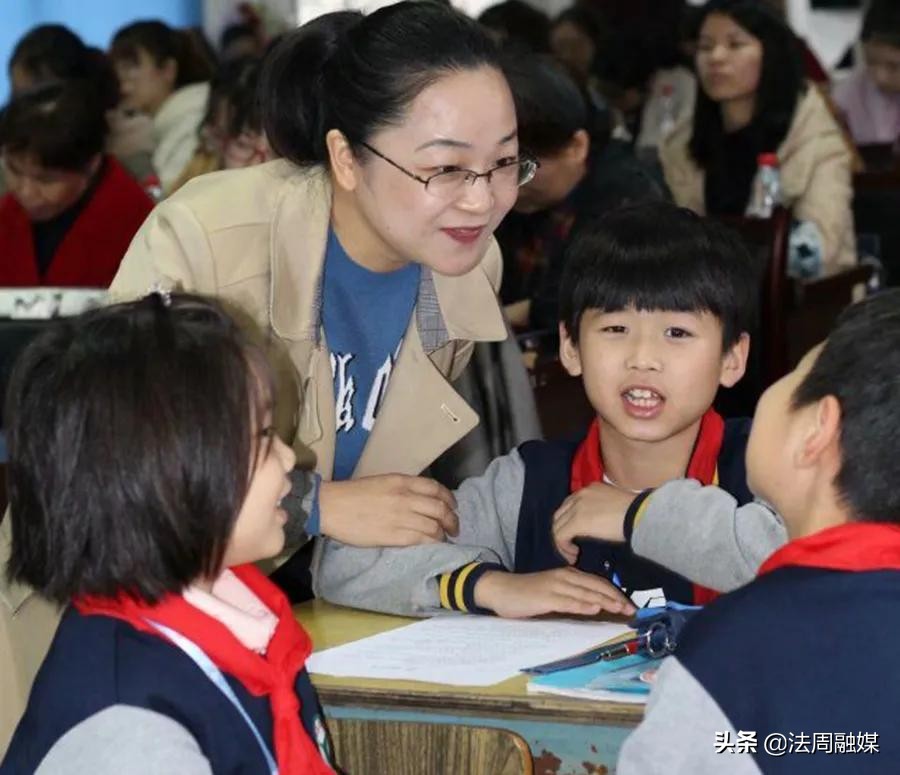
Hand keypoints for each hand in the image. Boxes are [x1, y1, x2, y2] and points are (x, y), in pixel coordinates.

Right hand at [318, 475, 458, 546]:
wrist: (332, 506)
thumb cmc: (353, 494)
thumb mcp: (382, 482)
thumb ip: (403, 488)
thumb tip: (420, 499)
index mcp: (402, 482)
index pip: (436, 489)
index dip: (449, 498)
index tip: (453, 506)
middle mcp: (406, 497)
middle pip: (440, 508)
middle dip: (452, 519)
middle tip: (454, 527)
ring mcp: (401, 517)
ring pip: (435, 526)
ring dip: (444, 534)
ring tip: (445, 539)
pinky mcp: (395, 535)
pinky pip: (422, 540)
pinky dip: (433, 543)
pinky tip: (434, 545)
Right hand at [473, 567, 635, 618]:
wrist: (501, 589)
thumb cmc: (528, 592)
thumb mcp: (553, 590)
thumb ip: (572, 594)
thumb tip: (594, 604)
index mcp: (568, 574)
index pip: (597, 582)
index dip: (614, 592)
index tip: (629, 604)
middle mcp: (564, 577)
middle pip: (595, 586)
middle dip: (615, 597)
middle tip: (631, 609)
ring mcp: (555, 586)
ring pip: (585, 593)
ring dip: (604, 601)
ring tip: (620, 609)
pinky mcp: (545, 597)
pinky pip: (567, 601)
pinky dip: (582, 605)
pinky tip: (594, 609)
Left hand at [552, 483, 635, 564]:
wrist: (639, 514)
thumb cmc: (635, 512)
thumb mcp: (615, 504)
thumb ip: (602, 508)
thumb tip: (600, 521)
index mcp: (590, 488)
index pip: (571, 504)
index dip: (570, 521)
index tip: (578, 535)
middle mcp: (579, 494)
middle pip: (560, 514)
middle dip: (563, 531)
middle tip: (572, 546)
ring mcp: (576, 507)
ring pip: (557, 526)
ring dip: (562, 542)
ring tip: (573, 554)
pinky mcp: (576, 522)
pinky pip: (560, 536)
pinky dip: (563, 548)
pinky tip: (574, 556)